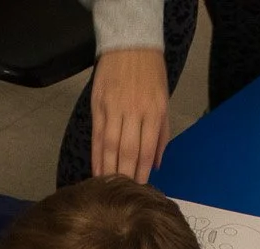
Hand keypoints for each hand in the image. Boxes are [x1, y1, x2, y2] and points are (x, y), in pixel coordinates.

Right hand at [90, 48, 169, 182]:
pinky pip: (97, 136)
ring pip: (110, 146)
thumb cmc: (151, 73)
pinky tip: (96, 168)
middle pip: (127, 152)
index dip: (142, 172)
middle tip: (122, 194)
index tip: (140, 189)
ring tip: (107, 188)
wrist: (130, 44)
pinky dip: (96, 155)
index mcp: (154, 111)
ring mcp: (114, 108)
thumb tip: (158, 164)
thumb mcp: (164, 101)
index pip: (147, 150)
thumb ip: (161, 133)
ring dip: (108, 169)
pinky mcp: (98, 105)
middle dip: (125, 175)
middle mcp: (134, 111)